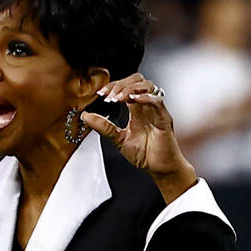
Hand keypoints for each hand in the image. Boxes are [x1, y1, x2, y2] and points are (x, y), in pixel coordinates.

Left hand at [82, 73, 196, 202]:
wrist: (159, 169)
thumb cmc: (145, 154)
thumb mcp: (118, 139)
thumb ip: (104, 127)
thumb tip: (85, 116)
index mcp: (137, 109)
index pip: (127, 87)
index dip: (113, 86)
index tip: (101, 93)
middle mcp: (147, 107)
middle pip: (138, 80)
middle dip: (121, 83)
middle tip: (108, 94)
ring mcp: (156, 111)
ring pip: (149, 86)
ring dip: (130, 88)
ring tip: (117, 98)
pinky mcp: (164, 119)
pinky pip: (157, 102)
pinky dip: (145, 98)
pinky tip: (132, 100)